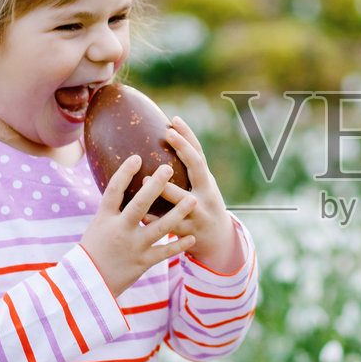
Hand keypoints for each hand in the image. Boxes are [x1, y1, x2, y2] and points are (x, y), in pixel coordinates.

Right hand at [79, 157, 198, 295]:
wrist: (88, 284)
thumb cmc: (93, 250)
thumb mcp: (98, 225)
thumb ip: (113, 208)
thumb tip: (124, 183)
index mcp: (104, 218)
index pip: (114, 191)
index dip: (124, 173)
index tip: (137, 157)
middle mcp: (119, 230)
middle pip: (139, 204)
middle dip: (155, 186)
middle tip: (168, 168)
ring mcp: (132, 246)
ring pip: (159, 227)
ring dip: (178, 213)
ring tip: (192, 200)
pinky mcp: (142, 263)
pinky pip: (164, 252)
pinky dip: (178, 245)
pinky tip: (191, 237)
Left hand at [158, 116, 243, 273]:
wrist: (218, 240)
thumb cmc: (203, 205)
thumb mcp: (201, 186)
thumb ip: (188, 168)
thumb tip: (169, 136)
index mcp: (207, 181)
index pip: (199, 154)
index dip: (188, 137)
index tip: (173, 121)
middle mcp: (206, 194)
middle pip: (197, 169)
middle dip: (184, 150)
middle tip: (168, 134)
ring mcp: (199, 214)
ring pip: (184, 201)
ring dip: (167, 190)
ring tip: (147, 177)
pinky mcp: (190, 233)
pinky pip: (171, 226)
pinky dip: (156, 220)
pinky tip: (142, 215)